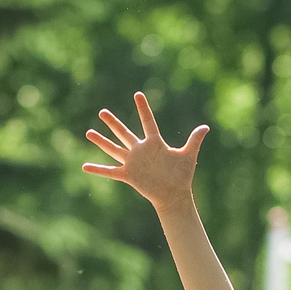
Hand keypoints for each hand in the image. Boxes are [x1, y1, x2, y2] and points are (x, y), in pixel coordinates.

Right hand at [81, 92, 207, 211]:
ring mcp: (133, 162)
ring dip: (101, 141)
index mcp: (154, 143)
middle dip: (113, 123)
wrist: (174, 195)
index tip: (137, 94)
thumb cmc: (182, 176)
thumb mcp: (188, 156)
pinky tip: (85, 166)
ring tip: (88, 132)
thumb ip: (194, 140)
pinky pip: (110, 171)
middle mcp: (141, 150)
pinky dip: (98, 169)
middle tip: (102, 111)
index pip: (148, 121)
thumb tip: (206, 127)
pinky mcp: (128, 175)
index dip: (143, 108)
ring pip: (113, 149)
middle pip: (124, 133)